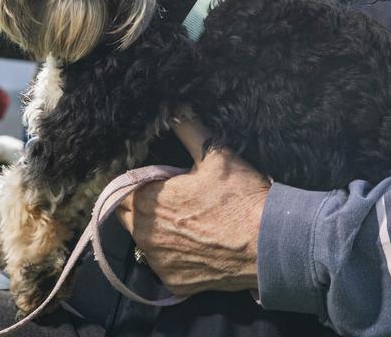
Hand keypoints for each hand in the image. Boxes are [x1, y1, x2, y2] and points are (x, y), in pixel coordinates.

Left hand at [117, 120, 268, 294]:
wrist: (268, 243)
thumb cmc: (240, 197)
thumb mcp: (215, 154)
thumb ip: (188, 128)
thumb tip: (175, 107)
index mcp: (146, 201)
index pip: (122, 189)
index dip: (140, 181)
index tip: (160, 180)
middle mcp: (144, 235)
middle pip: (129, 216)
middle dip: (145, 206)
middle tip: (176, 199)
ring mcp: (158, 262)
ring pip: (146, 242)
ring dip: (159, 232)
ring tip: (191, 222)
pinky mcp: (174, 282)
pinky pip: (165, 265)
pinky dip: (176, 256)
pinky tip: (198, 245)